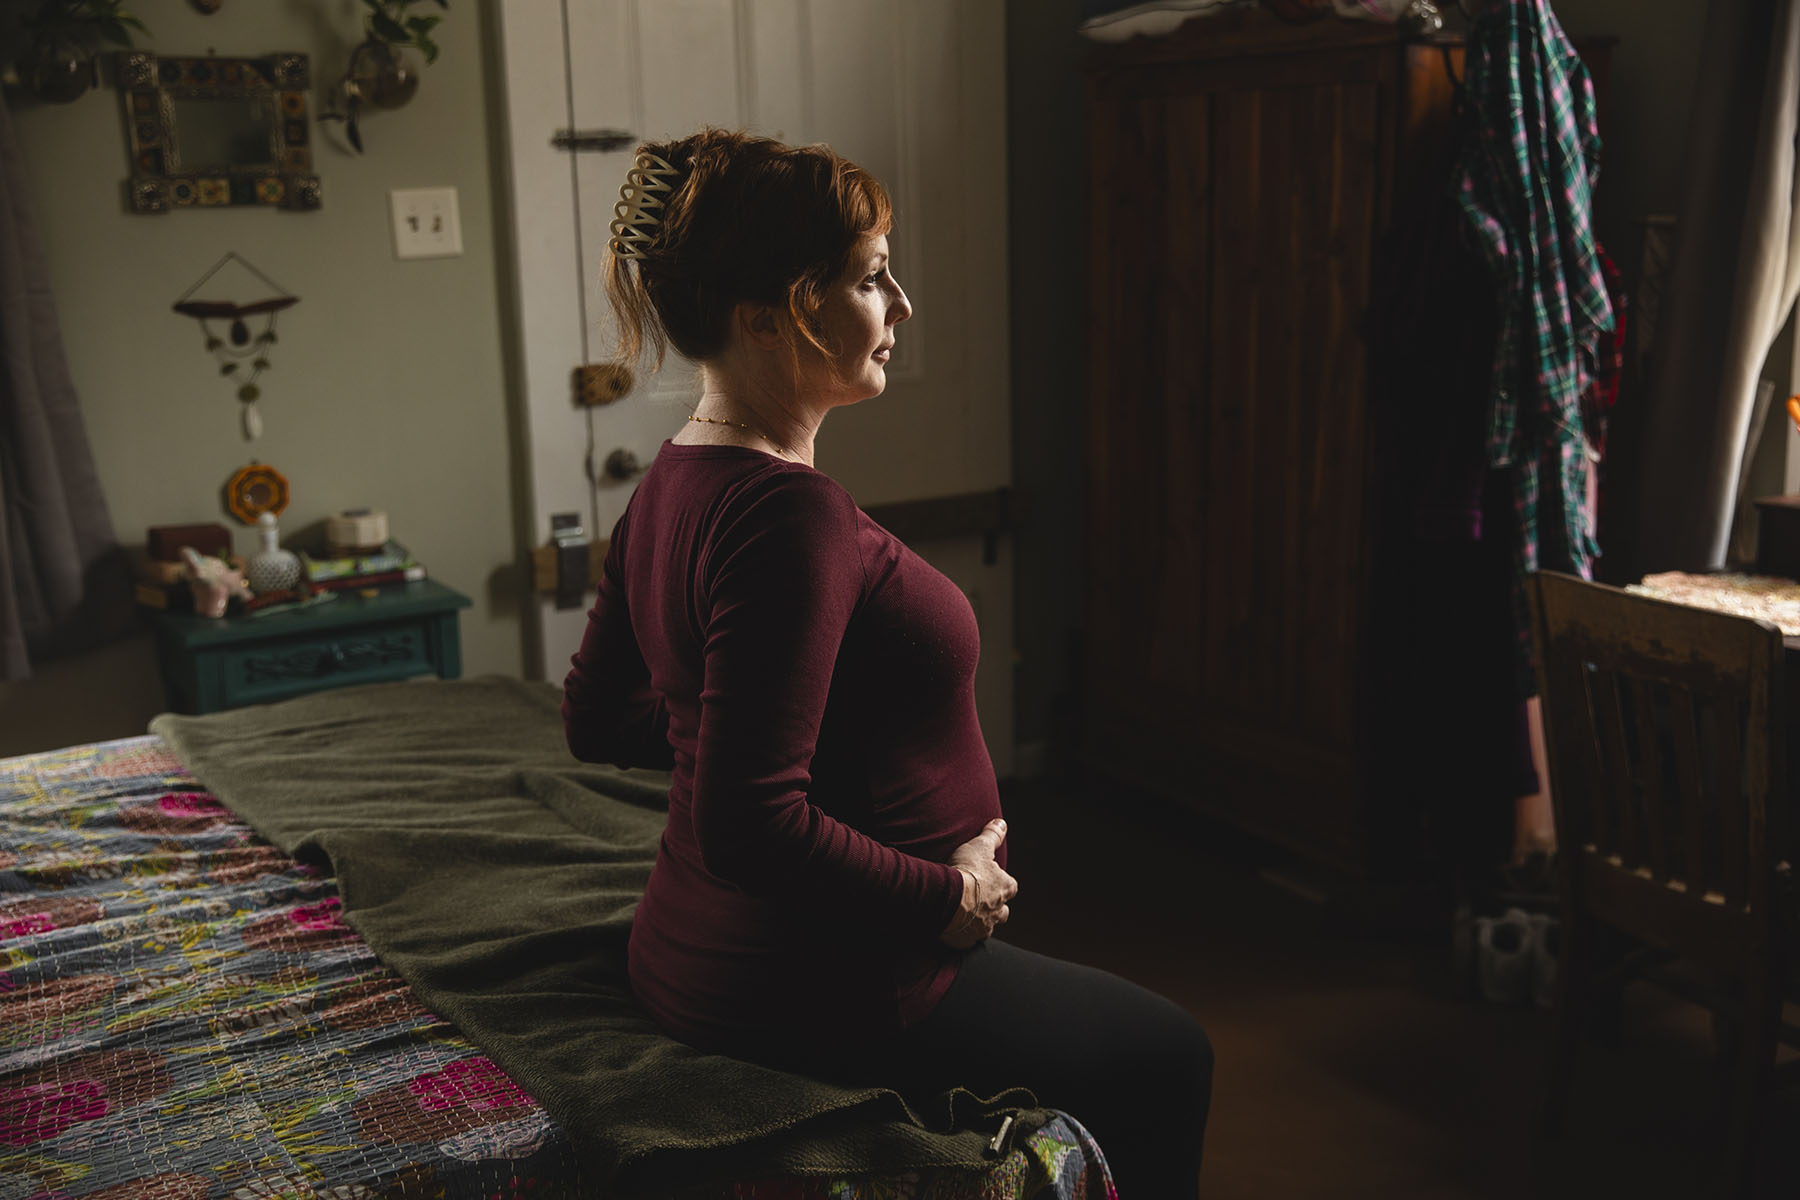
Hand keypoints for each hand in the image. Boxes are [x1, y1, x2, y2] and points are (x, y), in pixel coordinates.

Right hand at [939, 818, 1017, 948]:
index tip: (989, 878)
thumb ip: (992, 835)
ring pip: (986, 928)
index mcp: (1005, 889)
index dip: (1001, 883)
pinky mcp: (967, 941)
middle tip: (978, 899)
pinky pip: (967, 941)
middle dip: (994, 907)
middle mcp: (998, 912)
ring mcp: (983, 929)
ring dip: (979, 922)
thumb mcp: (980, 847)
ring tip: (966, 915)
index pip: (1010, 887)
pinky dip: (963, 935)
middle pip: (1002, 912)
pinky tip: (953, 928)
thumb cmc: (966, 871)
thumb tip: (1002, 823)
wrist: (946, 898)